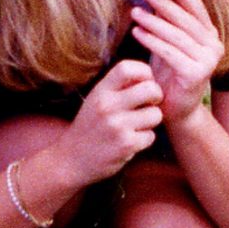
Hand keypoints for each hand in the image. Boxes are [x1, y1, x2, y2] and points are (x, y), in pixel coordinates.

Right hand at [58, 60, 163, 184]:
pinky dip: (145, 140)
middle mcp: (108, 106)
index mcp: (100, 91)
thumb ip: (118, 87)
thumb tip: (149, 76)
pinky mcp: (126, 145)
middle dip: (157, 96)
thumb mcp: (96, 100)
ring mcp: (117, 126)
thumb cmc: (90, 127)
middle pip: (151, 89)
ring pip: (156, 114)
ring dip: (151, 121)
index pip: (127, 67)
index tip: (145, 82)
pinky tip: (130, 142)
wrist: (71, 160)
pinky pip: (151, 136)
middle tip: (150, 104)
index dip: (144, 72)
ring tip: (136, 126)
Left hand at [130, 0, 223, 122]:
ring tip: (135, 12)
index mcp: (211, 36)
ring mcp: (208, 61)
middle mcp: (214, 47)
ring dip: (154, 22)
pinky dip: (151, 41)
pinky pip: (170, 52)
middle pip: (186, 20)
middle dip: (165, 5)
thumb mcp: (169, 42)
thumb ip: (168, 21)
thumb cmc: (170, 74)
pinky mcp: (197, 74)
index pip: (198, 10)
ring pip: (177, 36)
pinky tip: (137, 32)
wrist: (176, 109)